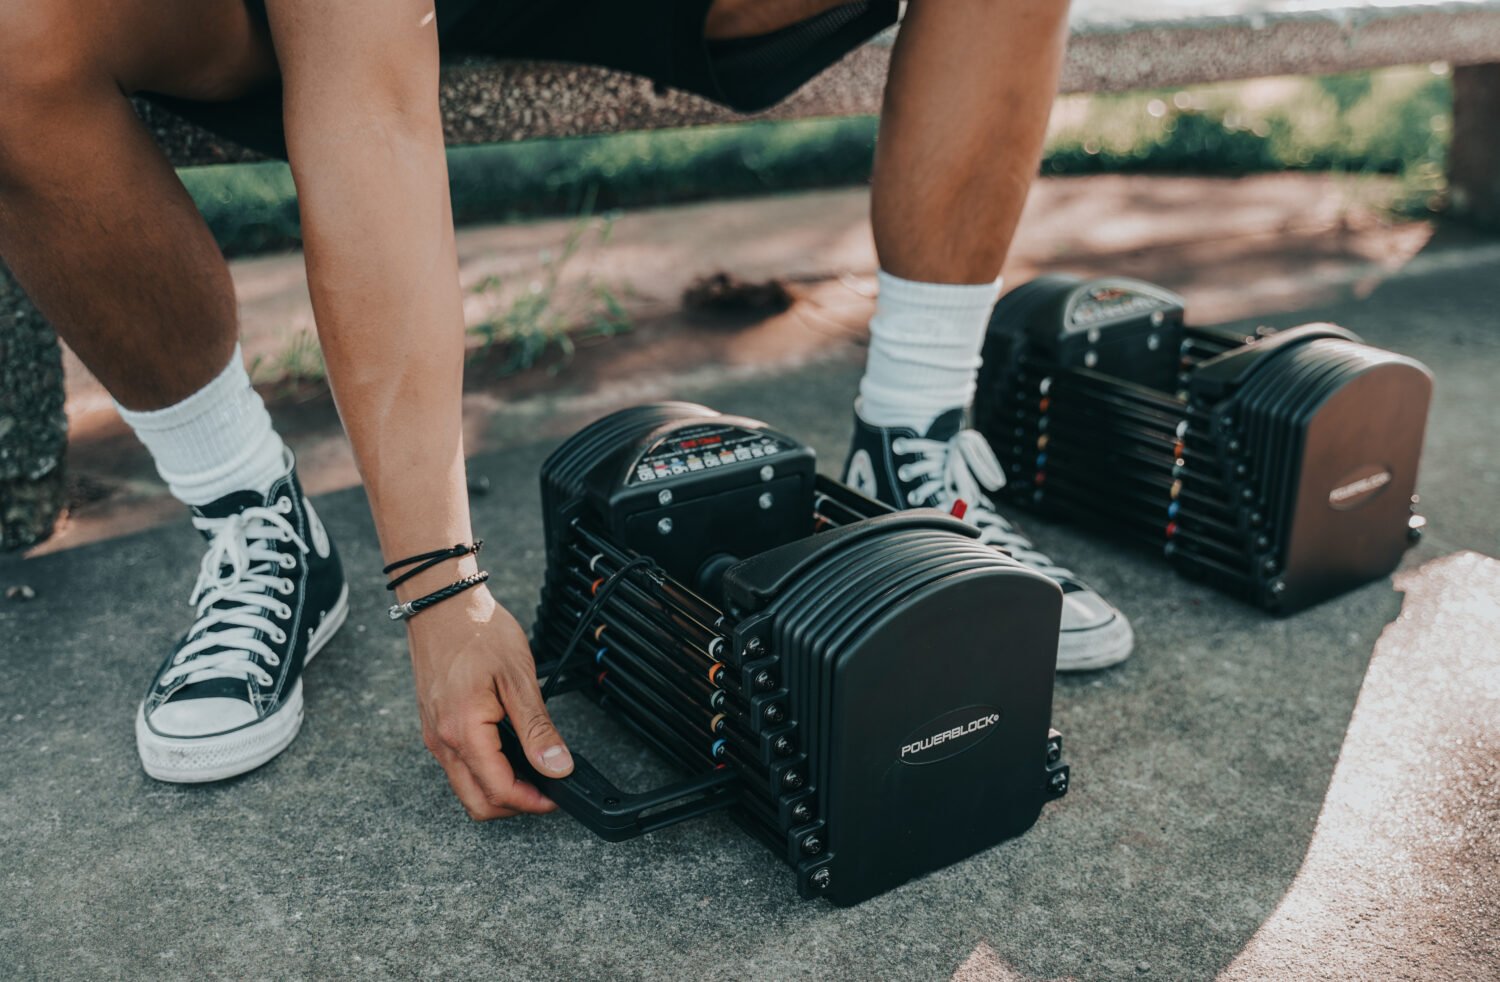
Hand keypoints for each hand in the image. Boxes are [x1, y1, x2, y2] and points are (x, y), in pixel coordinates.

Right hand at [406, 585, 574, 819]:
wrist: (442, 605)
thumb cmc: (478, 632)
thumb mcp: (518, 679)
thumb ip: (537, 729)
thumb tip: (557, 767)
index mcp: (463, 731)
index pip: (498, 791)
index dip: (532, 802)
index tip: (558, 796)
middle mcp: (442, 741)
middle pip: (477, 803)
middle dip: (514, 806)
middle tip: (547, 789)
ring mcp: (435, 735)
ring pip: (466, 788)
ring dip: (499, 790)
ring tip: (532, 770)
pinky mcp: (435, 727)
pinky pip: (459, 767)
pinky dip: (485, 772)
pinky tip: (509, 754)